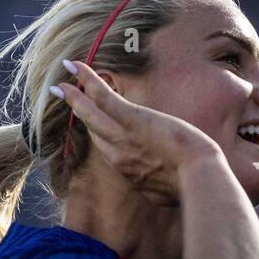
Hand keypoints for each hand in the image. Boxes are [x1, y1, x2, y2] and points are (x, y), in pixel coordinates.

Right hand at [53, 58, 222, 205]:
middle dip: (78, 112)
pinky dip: (87, 80)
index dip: (97, 133)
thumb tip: (165, 183)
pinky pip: (102, 97)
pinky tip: (75, 66)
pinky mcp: (131, 119)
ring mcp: (122, 136)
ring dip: (75, 96)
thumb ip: (159, 185)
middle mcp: (118, 156)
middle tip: (63, 97)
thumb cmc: (191, 186)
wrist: (197, 178)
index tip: (91, 124)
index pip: (106, 149)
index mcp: (128, 172)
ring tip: (60, 84)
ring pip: (91, 113)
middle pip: (93, 130)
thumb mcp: (168, 191)